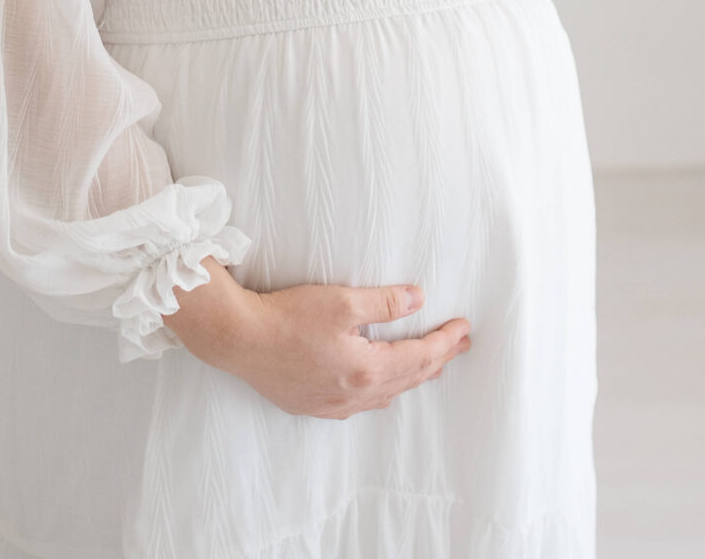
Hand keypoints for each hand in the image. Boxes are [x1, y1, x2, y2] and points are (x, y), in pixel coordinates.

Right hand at [161, 260, 472, 420]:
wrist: (239, 339)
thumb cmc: (287, 317)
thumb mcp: (341, 301)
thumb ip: (384, 303)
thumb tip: (418, 298)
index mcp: (366, 370)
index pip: (421, 357)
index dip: (446, 341)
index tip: (465, 328)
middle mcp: (353, 396)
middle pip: (409, 379)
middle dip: (439, 359)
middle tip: (460, 344)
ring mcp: (332, 405)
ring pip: (386, 396)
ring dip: (412, 377)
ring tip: (432, 364)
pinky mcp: (312, 405)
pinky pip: (360, 405)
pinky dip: (382, 392)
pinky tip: (382, 388)